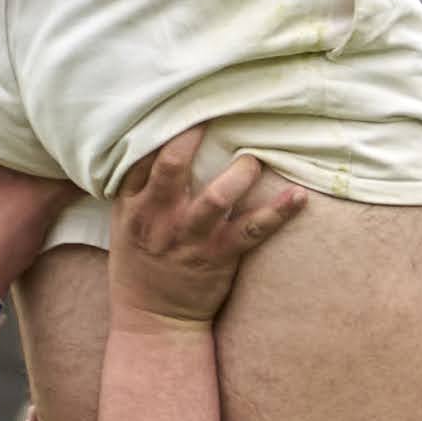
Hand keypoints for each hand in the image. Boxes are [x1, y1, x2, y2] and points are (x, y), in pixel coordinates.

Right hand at [107, 127, 305, 327]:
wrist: (152, 320)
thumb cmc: (139, 262)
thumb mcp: (123, 221)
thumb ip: (137, 184)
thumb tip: (157, 137)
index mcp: (133, 205)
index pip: (142, 155)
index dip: (163, 125)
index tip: (183, 100)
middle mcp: (160, 218)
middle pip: (172, 166)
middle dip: (193, 136)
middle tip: (217, 113)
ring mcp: (190, 238)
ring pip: (216, 197)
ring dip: (240, 172)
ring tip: (254, 158)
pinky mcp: (220, 257)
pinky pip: (253, 231)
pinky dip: (278, 213)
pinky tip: (298, 197)